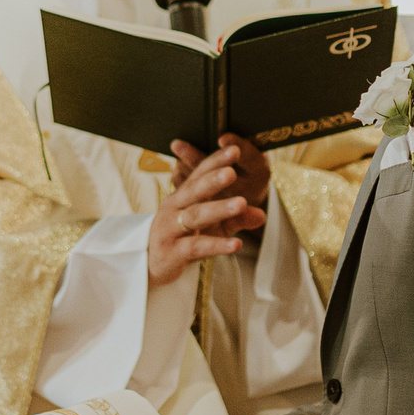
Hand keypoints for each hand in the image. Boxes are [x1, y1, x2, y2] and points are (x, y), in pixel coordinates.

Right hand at [149, 145, 265, 286]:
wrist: (151, 265)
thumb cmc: (183, 239)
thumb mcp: (212, 227)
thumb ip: (235, 219)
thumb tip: (262, 215)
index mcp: (183, 195)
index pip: (199, 173)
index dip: (215, 161)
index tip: (234, 149)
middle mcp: (174, 207)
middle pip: (195, 190)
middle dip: (214, 180)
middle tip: (232, 171)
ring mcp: (171, 229)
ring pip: (196, 215)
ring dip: (219, 209)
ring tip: (242, 203)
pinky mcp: (174, 252)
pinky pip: (197, 246)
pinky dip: (217, 245)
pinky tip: (236, 244)